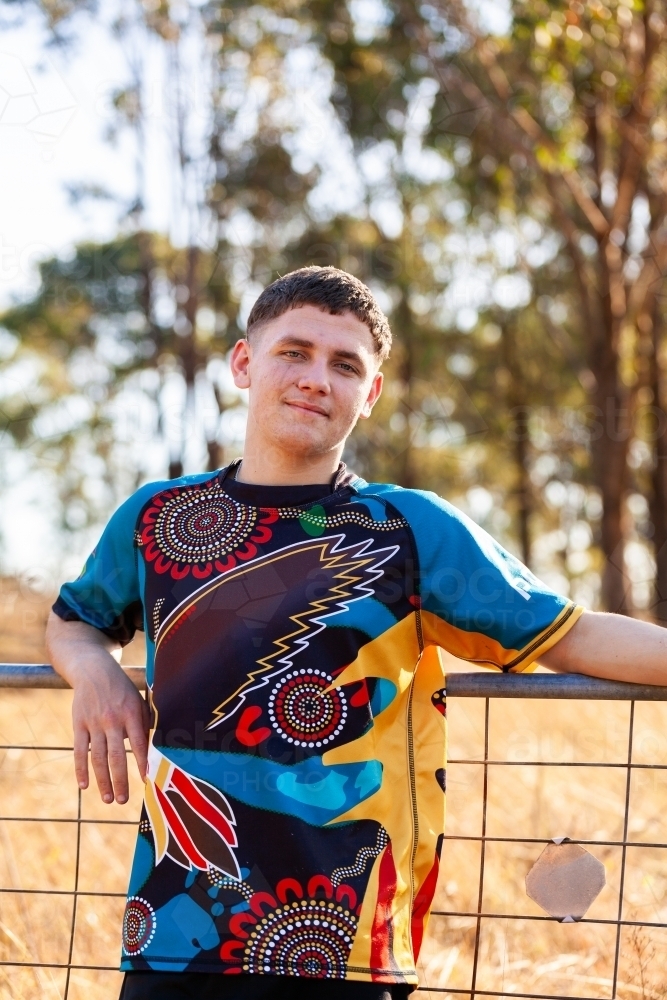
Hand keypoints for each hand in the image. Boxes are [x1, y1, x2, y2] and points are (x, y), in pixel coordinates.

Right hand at [70, 649, 150, 803]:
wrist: (93, 670)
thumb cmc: (122, 691)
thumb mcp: (138, 702)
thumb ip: (144, 725)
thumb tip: (153, 752)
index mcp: (131, 713)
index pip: (139, 742)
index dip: (143, 762)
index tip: (147, 781)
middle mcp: (112, 719)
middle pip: (116, 755)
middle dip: (120, 780)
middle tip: (124, 800)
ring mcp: (94, 722)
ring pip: (98, 757)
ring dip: (103, 781)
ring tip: (108, 799)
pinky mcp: (79, 724)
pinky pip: (79, 751)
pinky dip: (81, 770)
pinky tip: (84, 786)